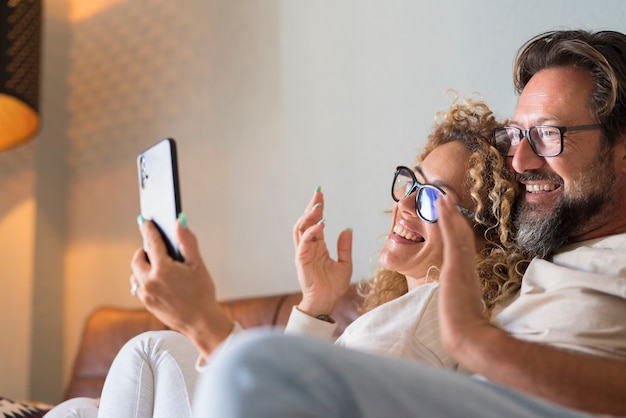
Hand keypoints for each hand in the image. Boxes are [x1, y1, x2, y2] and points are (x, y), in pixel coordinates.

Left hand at [130, 216, 233, 356]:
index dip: (149, 230)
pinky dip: (145, 279)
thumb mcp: (197, 264)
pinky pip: (138, 286)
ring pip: (136, 273)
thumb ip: (187, 241)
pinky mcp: (146, 303)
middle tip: (156, 248)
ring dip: (144, 266)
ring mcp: (145, 294)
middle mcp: (149, 282)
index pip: (151, 243)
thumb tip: (179, 222)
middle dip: (145, 250)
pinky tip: (159, 279)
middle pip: (138, 258)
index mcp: (162, 269)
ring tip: (159, 265)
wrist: (201, 322)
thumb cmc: (202, 292)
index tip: (145, 221)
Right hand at [292, 188, 352, 316]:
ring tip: (318, 206)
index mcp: (318, 247)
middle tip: (318, 193)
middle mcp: (309, 247)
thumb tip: (347, 230)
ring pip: (301, 228)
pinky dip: (311, 232)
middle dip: (311, 207)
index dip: (318, 210)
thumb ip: (345, 247)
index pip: (315, 224)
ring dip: (308, 216)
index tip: (321, 196)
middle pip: (306, 222)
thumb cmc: (333, 287)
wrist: (326, 302)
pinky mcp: (302, 259)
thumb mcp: (345, 264)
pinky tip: (321, 224)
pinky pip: (304, 242)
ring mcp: (304, 253)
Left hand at [435, 194, 490, 356]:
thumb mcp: (459, 310)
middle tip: (445, 196)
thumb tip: (457, 307)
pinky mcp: (457, 264)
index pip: (460, 247)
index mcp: (465, 276)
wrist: (469, 334)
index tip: (450, 215)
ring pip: (457, 232)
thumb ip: (459, 304)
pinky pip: (451, 235)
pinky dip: (448, 218)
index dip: (455, 230)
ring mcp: (462, 264)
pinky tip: (441, 203)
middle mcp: (466, 267)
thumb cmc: (463, 327)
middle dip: (453, 216)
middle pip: (460, 235)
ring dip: (449, 212)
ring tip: (441, 194)